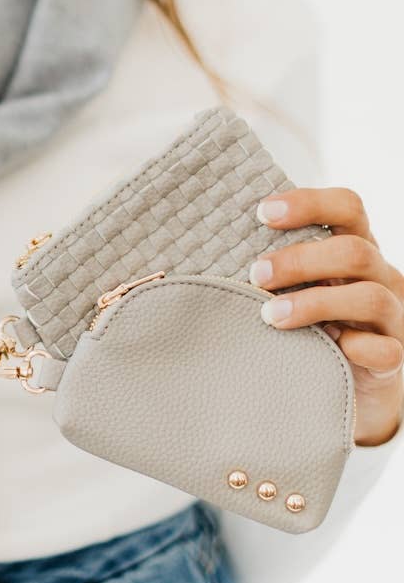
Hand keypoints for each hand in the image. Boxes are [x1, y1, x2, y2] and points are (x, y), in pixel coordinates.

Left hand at [250, 187, 403, 446]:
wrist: (353, 378)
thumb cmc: (311, 316)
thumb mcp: (296, 281)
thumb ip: (270, 261)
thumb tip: (198, 241)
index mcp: (354, 245)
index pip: (348, 206)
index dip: (308, 203)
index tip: (262, 212)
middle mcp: (379, 274)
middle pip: (354, 251)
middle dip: (299, 260)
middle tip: (255, 275)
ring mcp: (392, 316)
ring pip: (369, 297)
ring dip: (314, 304)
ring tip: (269, 315)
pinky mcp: (394, 358)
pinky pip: (385, 350)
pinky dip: (354, 348)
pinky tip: (324, 347)